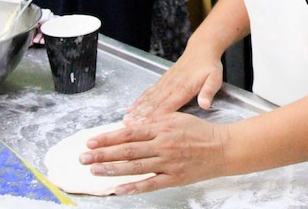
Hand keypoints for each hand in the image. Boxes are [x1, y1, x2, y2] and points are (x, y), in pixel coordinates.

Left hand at [81, 112, 230, 193]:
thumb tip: (129, 125)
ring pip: (135, 166)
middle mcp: (163, 145)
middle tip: (84, 158)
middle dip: (103, 154)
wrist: (222, 148)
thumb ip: (153, 122)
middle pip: (128, 150)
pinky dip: (134, 187)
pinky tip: (119, 189)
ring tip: (95, 171)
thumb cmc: (199, 132)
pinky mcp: (174, 178)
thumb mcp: (176, 119)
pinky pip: (151, 183)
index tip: (91, 141)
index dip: (108, 138)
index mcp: (162, 128)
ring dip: (112, 169)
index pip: (129, 133)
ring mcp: (168, 163)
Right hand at [125, 41, 224, 120]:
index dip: (155, 117)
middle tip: (127, 126)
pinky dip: (139, 100)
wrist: (202, 49)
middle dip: (140, 116)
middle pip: (154, 104)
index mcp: (184, 89)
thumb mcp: (215, 79)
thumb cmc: (209, 66)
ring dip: (137, 109)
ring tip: (126, 119)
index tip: (143, 126)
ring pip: (149, 98)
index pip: (167, 106)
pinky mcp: (163, 80)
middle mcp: (171, 86)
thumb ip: (208, 92)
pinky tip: (131, 107)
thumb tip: (205, 105)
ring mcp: (166, 83)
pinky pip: (149, 92)